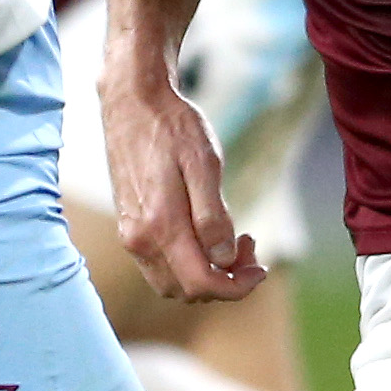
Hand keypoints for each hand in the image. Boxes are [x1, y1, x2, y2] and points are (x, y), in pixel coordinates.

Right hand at [99, 64, 266, 306]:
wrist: (133, 100)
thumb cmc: (172, 126)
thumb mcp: (205, 164)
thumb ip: (213, 217)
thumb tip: (224, 259)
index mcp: (159, 226)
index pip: (202, 283)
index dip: (237, 286)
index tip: (260, 268)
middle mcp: (139, 239)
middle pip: (187, 291)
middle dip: (224, 281)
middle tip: (248, 246)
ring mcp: (130, 235)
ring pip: (172, 283)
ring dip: (206, 274)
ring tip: (231, 241)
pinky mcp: (129, 226)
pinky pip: (160, 265)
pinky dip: (188, 262)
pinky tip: (205, 233)